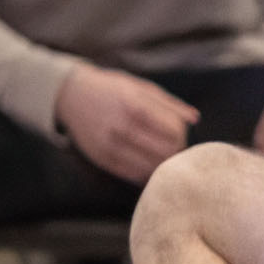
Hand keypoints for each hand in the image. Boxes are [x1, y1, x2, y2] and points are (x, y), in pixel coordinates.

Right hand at [53, 65, 197, 183]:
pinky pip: (136, 175)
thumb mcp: (140, 87)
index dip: (182, 135)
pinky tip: (146, 161)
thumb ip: (169, 104)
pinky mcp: (103, 159)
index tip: (178, 133)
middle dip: (176, 151)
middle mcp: (121, 127)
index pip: (175, 132)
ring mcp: (110, 145)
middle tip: (172, 147)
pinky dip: (147, 171)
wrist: (69, 95)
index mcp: (134, 105)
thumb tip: (195, 119)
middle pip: (167, 152)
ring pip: (154, 167)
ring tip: (160, 154)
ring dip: (163, 164)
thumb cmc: (112, 89)